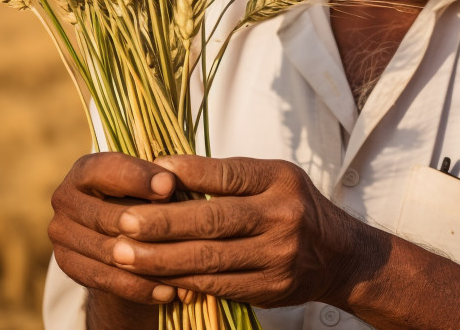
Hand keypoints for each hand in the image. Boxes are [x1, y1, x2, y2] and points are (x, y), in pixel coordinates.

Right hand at [47, 152, 180, 311]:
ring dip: (147, 263)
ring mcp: (61, 233)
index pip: (107, 169)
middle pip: (106, 215)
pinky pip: (104, 280)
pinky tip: (167, 292)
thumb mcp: (150, 184)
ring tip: (184, 270)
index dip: (138, 176)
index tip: (170, 185)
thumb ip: (159, 182)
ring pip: (108, 252)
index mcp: (85, 170)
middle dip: (146, 224)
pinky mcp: (67, 264)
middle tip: (183, 236)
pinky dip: (137, 288)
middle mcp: (65, 198)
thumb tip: (170, 186)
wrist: (119, 235)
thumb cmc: (142, 198)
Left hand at [107, 156, 385, 308]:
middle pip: (213, 221)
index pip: (227, 175)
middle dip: (161, 224)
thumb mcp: (271, 177)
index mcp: (280, 181)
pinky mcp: (269, 290)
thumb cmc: (291, 205)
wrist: (338, 256)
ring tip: (124, 254)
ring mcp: (277, 258)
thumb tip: (164, 169)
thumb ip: (226, 176)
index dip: (187, 174)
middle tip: (121, 223)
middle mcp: (282, 217)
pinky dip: (181, 280)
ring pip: (209, 260)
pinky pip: (217, 286)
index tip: (148, 172)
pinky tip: (152, 276)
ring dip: (160, 259)